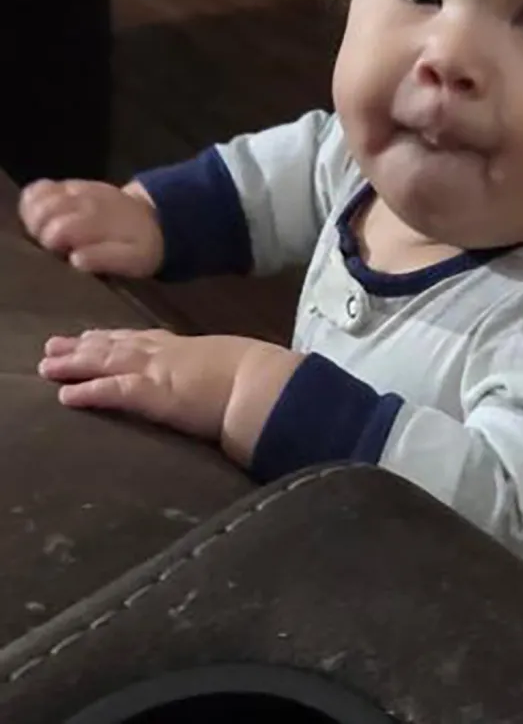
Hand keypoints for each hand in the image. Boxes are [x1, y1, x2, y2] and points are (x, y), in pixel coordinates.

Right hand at [19, 179, 163, 276]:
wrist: (154, 220)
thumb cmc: (139, 246)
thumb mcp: (133, 259)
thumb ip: (106, 259)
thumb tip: (76, 260)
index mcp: (99, 221)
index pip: (59, 228)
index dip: (51, 243)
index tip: (58, 254)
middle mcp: (84, 200)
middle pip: (43, 210)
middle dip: (38, 230)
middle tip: (49, 246)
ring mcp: (77, 190)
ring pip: (39, 195)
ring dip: (32, 216)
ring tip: (40, 233)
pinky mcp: (71, 186)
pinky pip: (41, 187)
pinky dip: (31, 201)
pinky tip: (37, 218)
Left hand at [38, 329, 303, 465]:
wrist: (267, 383)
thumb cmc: (264, 377)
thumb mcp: (242, 366)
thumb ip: (228, 370)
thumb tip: (237, 378)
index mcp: (190, 349)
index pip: (145, 340)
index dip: (116, 337)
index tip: (94, 334)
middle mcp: (168, 355)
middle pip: (117, 347)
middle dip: (84, 346)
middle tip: (55, 345)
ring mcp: (159, 372)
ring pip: (107, 363)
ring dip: (75, 364)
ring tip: (47, 365)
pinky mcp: (156, 395)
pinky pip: (114, 392)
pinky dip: (89, 392)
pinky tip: (66, 396)